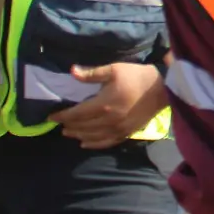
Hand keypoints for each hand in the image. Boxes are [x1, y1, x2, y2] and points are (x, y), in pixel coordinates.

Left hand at [48, 63, 167, 149]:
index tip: (51, 116)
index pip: (77, 113)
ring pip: (93, 136)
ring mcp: (118, 129)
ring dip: (78, 135)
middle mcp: (108, 120)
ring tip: (69, 133)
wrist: (162, 89)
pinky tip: (85, 143)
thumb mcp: (114, 69)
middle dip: (69, 126)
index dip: (63, 115)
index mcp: (103, 104)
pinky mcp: (127, 133)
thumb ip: (92, 73)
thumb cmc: (137, 76)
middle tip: (59, 124)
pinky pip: (107, 142)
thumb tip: (72, 72)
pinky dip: (94, 144)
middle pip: (83, 126)